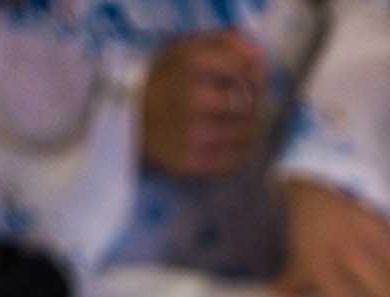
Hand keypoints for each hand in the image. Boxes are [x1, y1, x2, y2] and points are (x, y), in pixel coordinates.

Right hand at [141, 30, 265, 178]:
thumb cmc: (166, 79)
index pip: (245, 69)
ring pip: (246, 135)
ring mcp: (192, 132)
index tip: (250, 80)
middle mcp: (194, 97)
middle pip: (250, 105)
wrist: (130, 116)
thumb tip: (258, 54)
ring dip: (247, 129)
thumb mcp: (187, 47)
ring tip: (234, 124)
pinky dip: (238, 152)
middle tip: (245, 105)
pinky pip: (234, 161)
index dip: (254, 75)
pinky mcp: (190, 162)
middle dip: (253, 105)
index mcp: (193, 62)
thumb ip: (226, 42)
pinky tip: (227, 143)